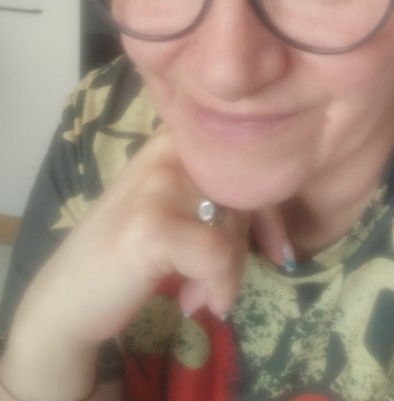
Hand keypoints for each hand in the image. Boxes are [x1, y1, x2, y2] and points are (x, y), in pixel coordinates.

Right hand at [2, 128, 286, 398]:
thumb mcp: (178, 208)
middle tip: (221, 281)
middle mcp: (168, 150)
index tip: (277, 247)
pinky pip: (218, 255)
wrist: (67, 294)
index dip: (269, 209)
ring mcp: (159, 184)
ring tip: (200, 295)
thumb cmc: (128, 249)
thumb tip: (277, 223)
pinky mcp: (152, 225)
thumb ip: (219, 199)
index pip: (248, 162)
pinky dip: (217, 285)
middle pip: (245, 195)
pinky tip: (194, 302)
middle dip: (245, 246)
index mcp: (178, 139)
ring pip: (234, 225)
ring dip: (228, 272)